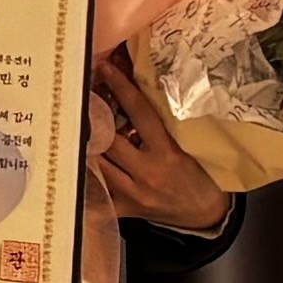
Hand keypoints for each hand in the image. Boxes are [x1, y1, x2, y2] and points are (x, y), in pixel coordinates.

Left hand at [86, 53, 227, 229]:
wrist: (206, 213)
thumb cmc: (201, 174)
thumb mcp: (190, 146)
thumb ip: (167, 124)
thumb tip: (141, 88)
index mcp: (168, 152)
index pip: (140, 114)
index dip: (122, 88)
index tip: (105, 69)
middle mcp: (148, 172)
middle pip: (110, 139)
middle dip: (95, 117)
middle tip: (83, 98)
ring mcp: (134, 193)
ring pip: (98, 163)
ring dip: (88, 144)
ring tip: (76, 125)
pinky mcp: (125, 209)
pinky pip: (97, 192)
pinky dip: (88, 175)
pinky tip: (76, 162)